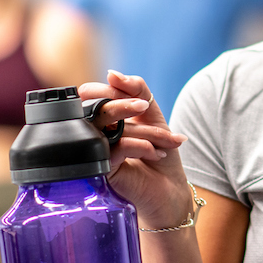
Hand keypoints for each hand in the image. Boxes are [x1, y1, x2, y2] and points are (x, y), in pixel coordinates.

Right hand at [78, 71, 191, 228]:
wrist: (169, 190)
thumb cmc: (159, 151)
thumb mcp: (152, 114)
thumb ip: (136, 89)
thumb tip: (112, 73)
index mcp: (101, 118)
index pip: (94, 93)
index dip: (114, 90)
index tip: (141, 101)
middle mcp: (93, 133)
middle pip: (99, 108)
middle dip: (126, 105)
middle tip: (145, 108)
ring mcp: (94, 151)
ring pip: (110, 127)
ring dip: (145, 131)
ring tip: (167, 139)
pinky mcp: (101, 169)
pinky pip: (117, 148)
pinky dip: (141, 146)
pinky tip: (156, 153)